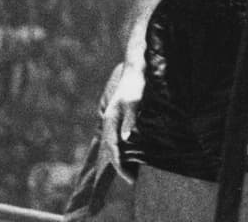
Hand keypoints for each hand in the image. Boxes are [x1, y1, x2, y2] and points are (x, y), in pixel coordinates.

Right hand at [100, 64, 145, 181]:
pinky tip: (134, 151)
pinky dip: (125, 147)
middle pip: (112, 148)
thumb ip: (129, 120)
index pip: (113, 148)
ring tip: (132, 171)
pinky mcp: (121, 115)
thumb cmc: (136, 84)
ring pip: (115, 143)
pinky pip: (120, 136)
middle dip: (120, 165)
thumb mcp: (134, 101)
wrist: (137, 68)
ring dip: (122, 157)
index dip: (120, 164)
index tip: (129, 177)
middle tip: (131, 179)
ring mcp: (114, 118)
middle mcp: (110, 121)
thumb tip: (125, 140)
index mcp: (111, 120)